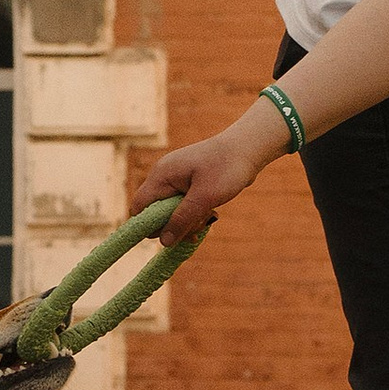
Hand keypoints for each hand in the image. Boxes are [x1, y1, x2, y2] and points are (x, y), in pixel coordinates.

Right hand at [134, 107, 289, 243]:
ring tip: (210, 217)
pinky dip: (195, 213)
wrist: (248, 147)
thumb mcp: (204, 198)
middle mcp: (164, 177)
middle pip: (156, 212)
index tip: (169, 237)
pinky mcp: (188, 184)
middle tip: (198, 228)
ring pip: (172, 212)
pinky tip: (211, 213)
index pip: (139, 207)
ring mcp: (176, 179)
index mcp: (161, 176)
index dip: (148, 226)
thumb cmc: (226, 168)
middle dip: (175, 225)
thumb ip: (182, 220)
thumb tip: (163, 242)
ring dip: (188, 221)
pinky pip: (183, 206)